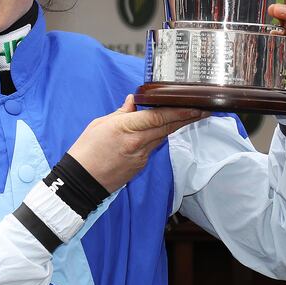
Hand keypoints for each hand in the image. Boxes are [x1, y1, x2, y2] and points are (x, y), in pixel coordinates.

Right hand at [68, 96, 207, 192]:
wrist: (80, 182)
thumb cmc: (85, 151)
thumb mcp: (99, 125)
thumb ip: (120, 114)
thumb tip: (133, 102)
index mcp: (126, 129)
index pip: (158, 117)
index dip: (179, 111)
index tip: (195, 105)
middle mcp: (138, 143)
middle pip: (168, 127)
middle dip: (188, 117)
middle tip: (204, 109)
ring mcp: (141, 156)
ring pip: (163, 137)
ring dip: (177, 126)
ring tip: (191, 115)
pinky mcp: (140, 166)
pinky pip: (153, 147)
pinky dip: (160, 137)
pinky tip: (165, 130)